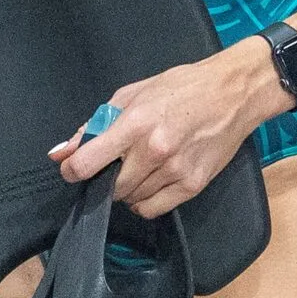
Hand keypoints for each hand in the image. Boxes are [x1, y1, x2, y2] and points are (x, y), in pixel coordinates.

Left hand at [48, 39, 293, 216]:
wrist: (234, 92)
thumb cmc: (182, 88)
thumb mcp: (133, 94)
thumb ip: (95, 124)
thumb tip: (62, 153)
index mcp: (135, 123)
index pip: (86, 164)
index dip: (72, 170)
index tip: (74, 169)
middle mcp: (153, 150)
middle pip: (110, 187)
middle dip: (106, 178)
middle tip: (118, 162)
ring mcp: (175, 171)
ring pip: (131, 199)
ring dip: (129, 188)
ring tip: (143, 166)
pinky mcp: (193, 185)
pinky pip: (153, 209)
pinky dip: (146, 201)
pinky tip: (153, 182)